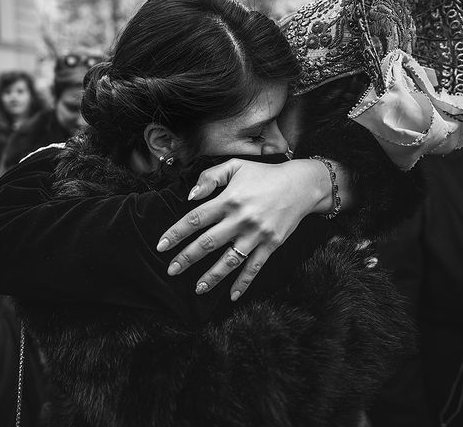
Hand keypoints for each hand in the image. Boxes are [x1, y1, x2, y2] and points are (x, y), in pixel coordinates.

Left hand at [156, 158, 332, 300]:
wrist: (301, 185)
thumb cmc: (264, 174)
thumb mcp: (235, 166)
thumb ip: (210, 177)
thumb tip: (190, 196)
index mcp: (229, 199)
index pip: (195, 219)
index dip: (176, 233)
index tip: (161, 245)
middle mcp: (240, 219)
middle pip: (208, 243)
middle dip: (187, 258)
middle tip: (171, 270)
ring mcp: (256, 234)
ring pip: (229, 260)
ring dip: (212, 277)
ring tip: (197, 288)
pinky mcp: (271, 245)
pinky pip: (254, 268)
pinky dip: (243, 283)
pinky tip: (232, 295)